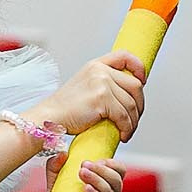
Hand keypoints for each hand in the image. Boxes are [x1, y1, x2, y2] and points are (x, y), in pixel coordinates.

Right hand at [31, 51, 145, 142]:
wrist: (48, 118)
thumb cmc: (65, 109)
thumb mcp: (84, 86)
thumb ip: (104, 83)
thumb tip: (128, 94)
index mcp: (95, 65)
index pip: (124, 56)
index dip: (138, 67)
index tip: (142, 80)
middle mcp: (100, 71)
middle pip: (135, 85)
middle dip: (139, 105)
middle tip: (133, 119)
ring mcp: (101, 83)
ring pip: (132, 104)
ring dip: (133, 121)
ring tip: (127, 130)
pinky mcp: (101, 99)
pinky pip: (124, 116)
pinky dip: (127, 128)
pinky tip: (123, 135)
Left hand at [49, 157, 125, 191]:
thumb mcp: (55, 187)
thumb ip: (56, 169)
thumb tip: (61, 153)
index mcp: (105, 187)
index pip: (118, 171)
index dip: (110, 163)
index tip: (92, 158)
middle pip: (116, 179)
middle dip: (101, 170)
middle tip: (84, 165)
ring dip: (98, 180)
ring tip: (82, 174)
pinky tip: (87, 190)